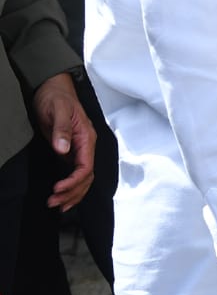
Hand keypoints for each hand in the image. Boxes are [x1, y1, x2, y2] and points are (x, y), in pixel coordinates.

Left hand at [31, 72, 95, 209]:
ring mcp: (79, 150)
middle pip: (86, 177)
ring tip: (56, 205)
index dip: (73, 181)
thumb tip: (63, 149)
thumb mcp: (58, 110)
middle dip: (72, 193)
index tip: (57, 189)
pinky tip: (62, 196)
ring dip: (72, 194)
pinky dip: (71, 188)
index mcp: (86, 137)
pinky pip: (75, 175)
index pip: (86, 166)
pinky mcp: (70, 152)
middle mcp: (86, 146)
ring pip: (83, 179)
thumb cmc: (56, 98)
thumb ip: (62, 129)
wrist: (52, 89)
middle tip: (53, 203)